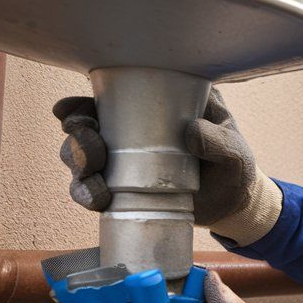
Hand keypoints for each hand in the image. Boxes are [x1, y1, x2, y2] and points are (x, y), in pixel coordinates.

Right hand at [53, 88, 264, 227]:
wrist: (233, 206)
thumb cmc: (234, 167)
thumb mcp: (234, 151)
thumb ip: (219, 141)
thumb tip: (191, 131)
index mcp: (156, 105)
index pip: (109, 96)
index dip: (81, 103)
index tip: (67, 112)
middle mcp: (132, 129)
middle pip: (85, 126)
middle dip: (79, 138)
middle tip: (91, 150)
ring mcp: (124, 159)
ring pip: (82, 157)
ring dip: (79, 166)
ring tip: (95, 179)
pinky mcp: (122, 188)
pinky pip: (91, 188)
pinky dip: (86, 193)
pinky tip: (97, 200)